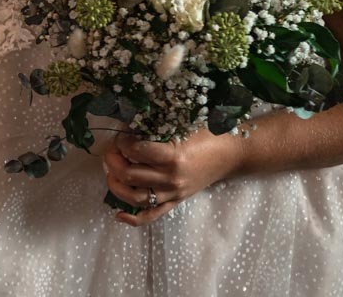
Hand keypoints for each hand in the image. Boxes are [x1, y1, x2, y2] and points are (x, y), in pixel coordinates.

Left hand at [103, 128, 239, 225]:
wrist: (231, 154)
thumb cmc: (207, 134)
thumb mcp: (181, 125)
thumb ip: (156, 126)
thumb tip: (128, 124)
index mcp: (173, 156)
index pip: (135, 151)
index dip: (122, 141)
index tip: (121, 134)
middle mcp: (171, 178)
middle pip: (130, 175)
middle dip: (113, 160)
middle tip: (112, 150)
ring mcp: (173, 193)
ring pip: (134, 198)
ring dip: (115, 186)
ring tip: (111, 172)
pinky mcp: (176, 202)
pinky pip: (151, 216)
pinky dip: (132, 218)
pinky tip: (117, 214)